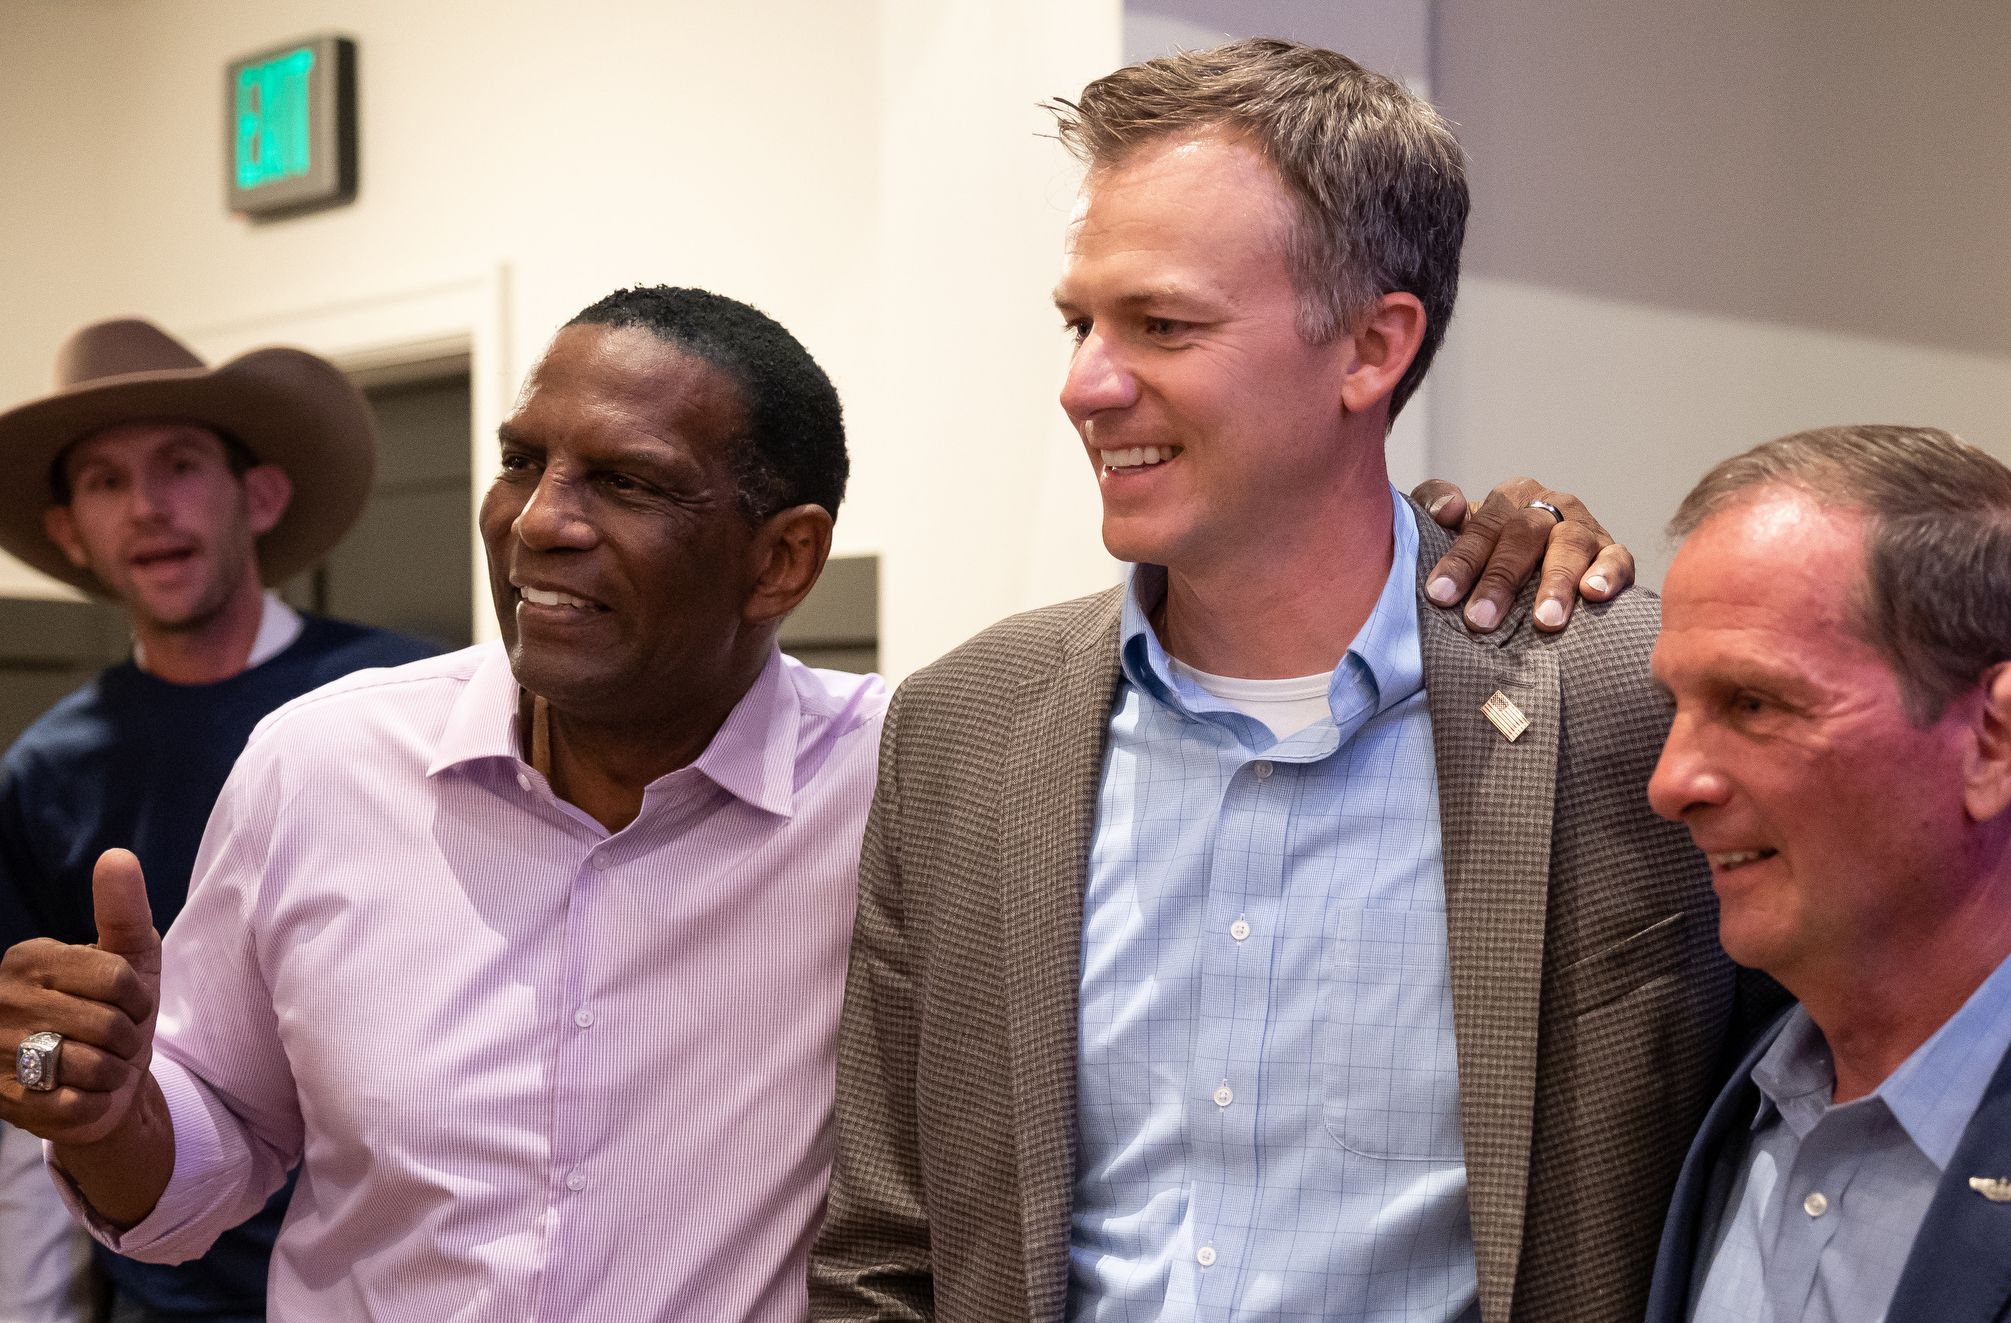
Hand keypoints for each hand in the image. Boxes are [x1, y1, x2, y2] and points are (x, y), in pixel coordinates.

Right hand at [0, 850, 159, 1145]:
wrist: (102, 1084)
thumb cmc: (114, 1012)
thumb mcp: (129, 958)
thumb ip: (123, 909)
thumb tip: (117, 856)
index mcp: (29, 959)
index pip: (117, 977)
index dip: (139, 999)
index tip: (127, 1004)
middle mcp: (1, 1002)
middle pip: (109, 1024)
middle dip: (128, 1038)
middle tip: (112, 1041)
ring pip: (94, 1065)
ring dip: (112, 1072)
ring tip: (96, 1066)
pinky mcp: (6, 1103)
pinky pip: (79, 1104)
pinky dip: (96, 1102)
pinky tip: (83, 1094)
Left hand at [1411, 476, 1634, 632]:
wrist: (1534, 567)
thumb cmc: (1486, 551)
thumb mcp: (1452, 523)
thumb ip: (1435, 502)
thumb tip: (1449, 509)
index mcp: (1509, 498)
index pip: (1481, 528)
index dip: (1460, 562)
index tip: (1440, 594)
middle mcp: (1549, 507)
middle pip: (1523, 537)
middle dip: (1501, 580)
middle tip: (1481, 620)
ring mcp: (1584, 528)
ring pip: (1570, 547)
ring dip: (1556, 583)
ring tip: (1544, 620)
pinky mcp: (1613, 552)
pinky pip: (1618, 558)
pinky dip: (1609, 573)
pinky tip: (1594, 593)